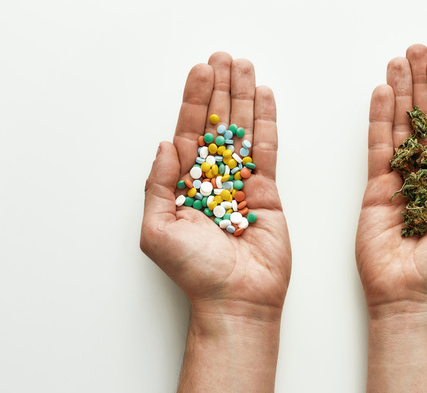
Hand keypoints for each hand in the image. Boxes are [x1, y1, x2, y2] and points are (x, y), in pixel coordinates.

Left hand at [141, 53, 290, 322]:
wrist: (236, 299)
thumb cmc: (194, 273)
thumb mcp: (158, 230)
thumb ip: (159, 185)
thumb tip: (167, 144)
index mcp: (184, 186)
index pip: (189, 134)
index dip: (194, 102)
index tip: (200, 73)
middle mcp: (213, 180)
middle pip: (217, 126)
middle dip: (220, 91)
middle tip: (224, 59)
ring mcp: (242, 184)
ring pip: (243, 132)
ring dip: (243, 99)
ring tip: (245, 68)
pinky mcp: (268, 193)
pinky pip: (267, 152)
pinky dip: (267, 124)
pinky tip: (264, 99)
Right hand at [356, 44, 426, 313]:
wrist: (412, 292)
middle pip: (424, 120)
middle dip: (420, 85)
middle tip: (414, 53)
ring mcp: (400, 181)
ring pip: (400, 128)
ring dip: (399, 94)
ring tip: (396, 64)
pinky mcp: (376, 190)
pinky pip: (377, 148)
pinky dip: (378, 121)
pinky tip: (380, 96)